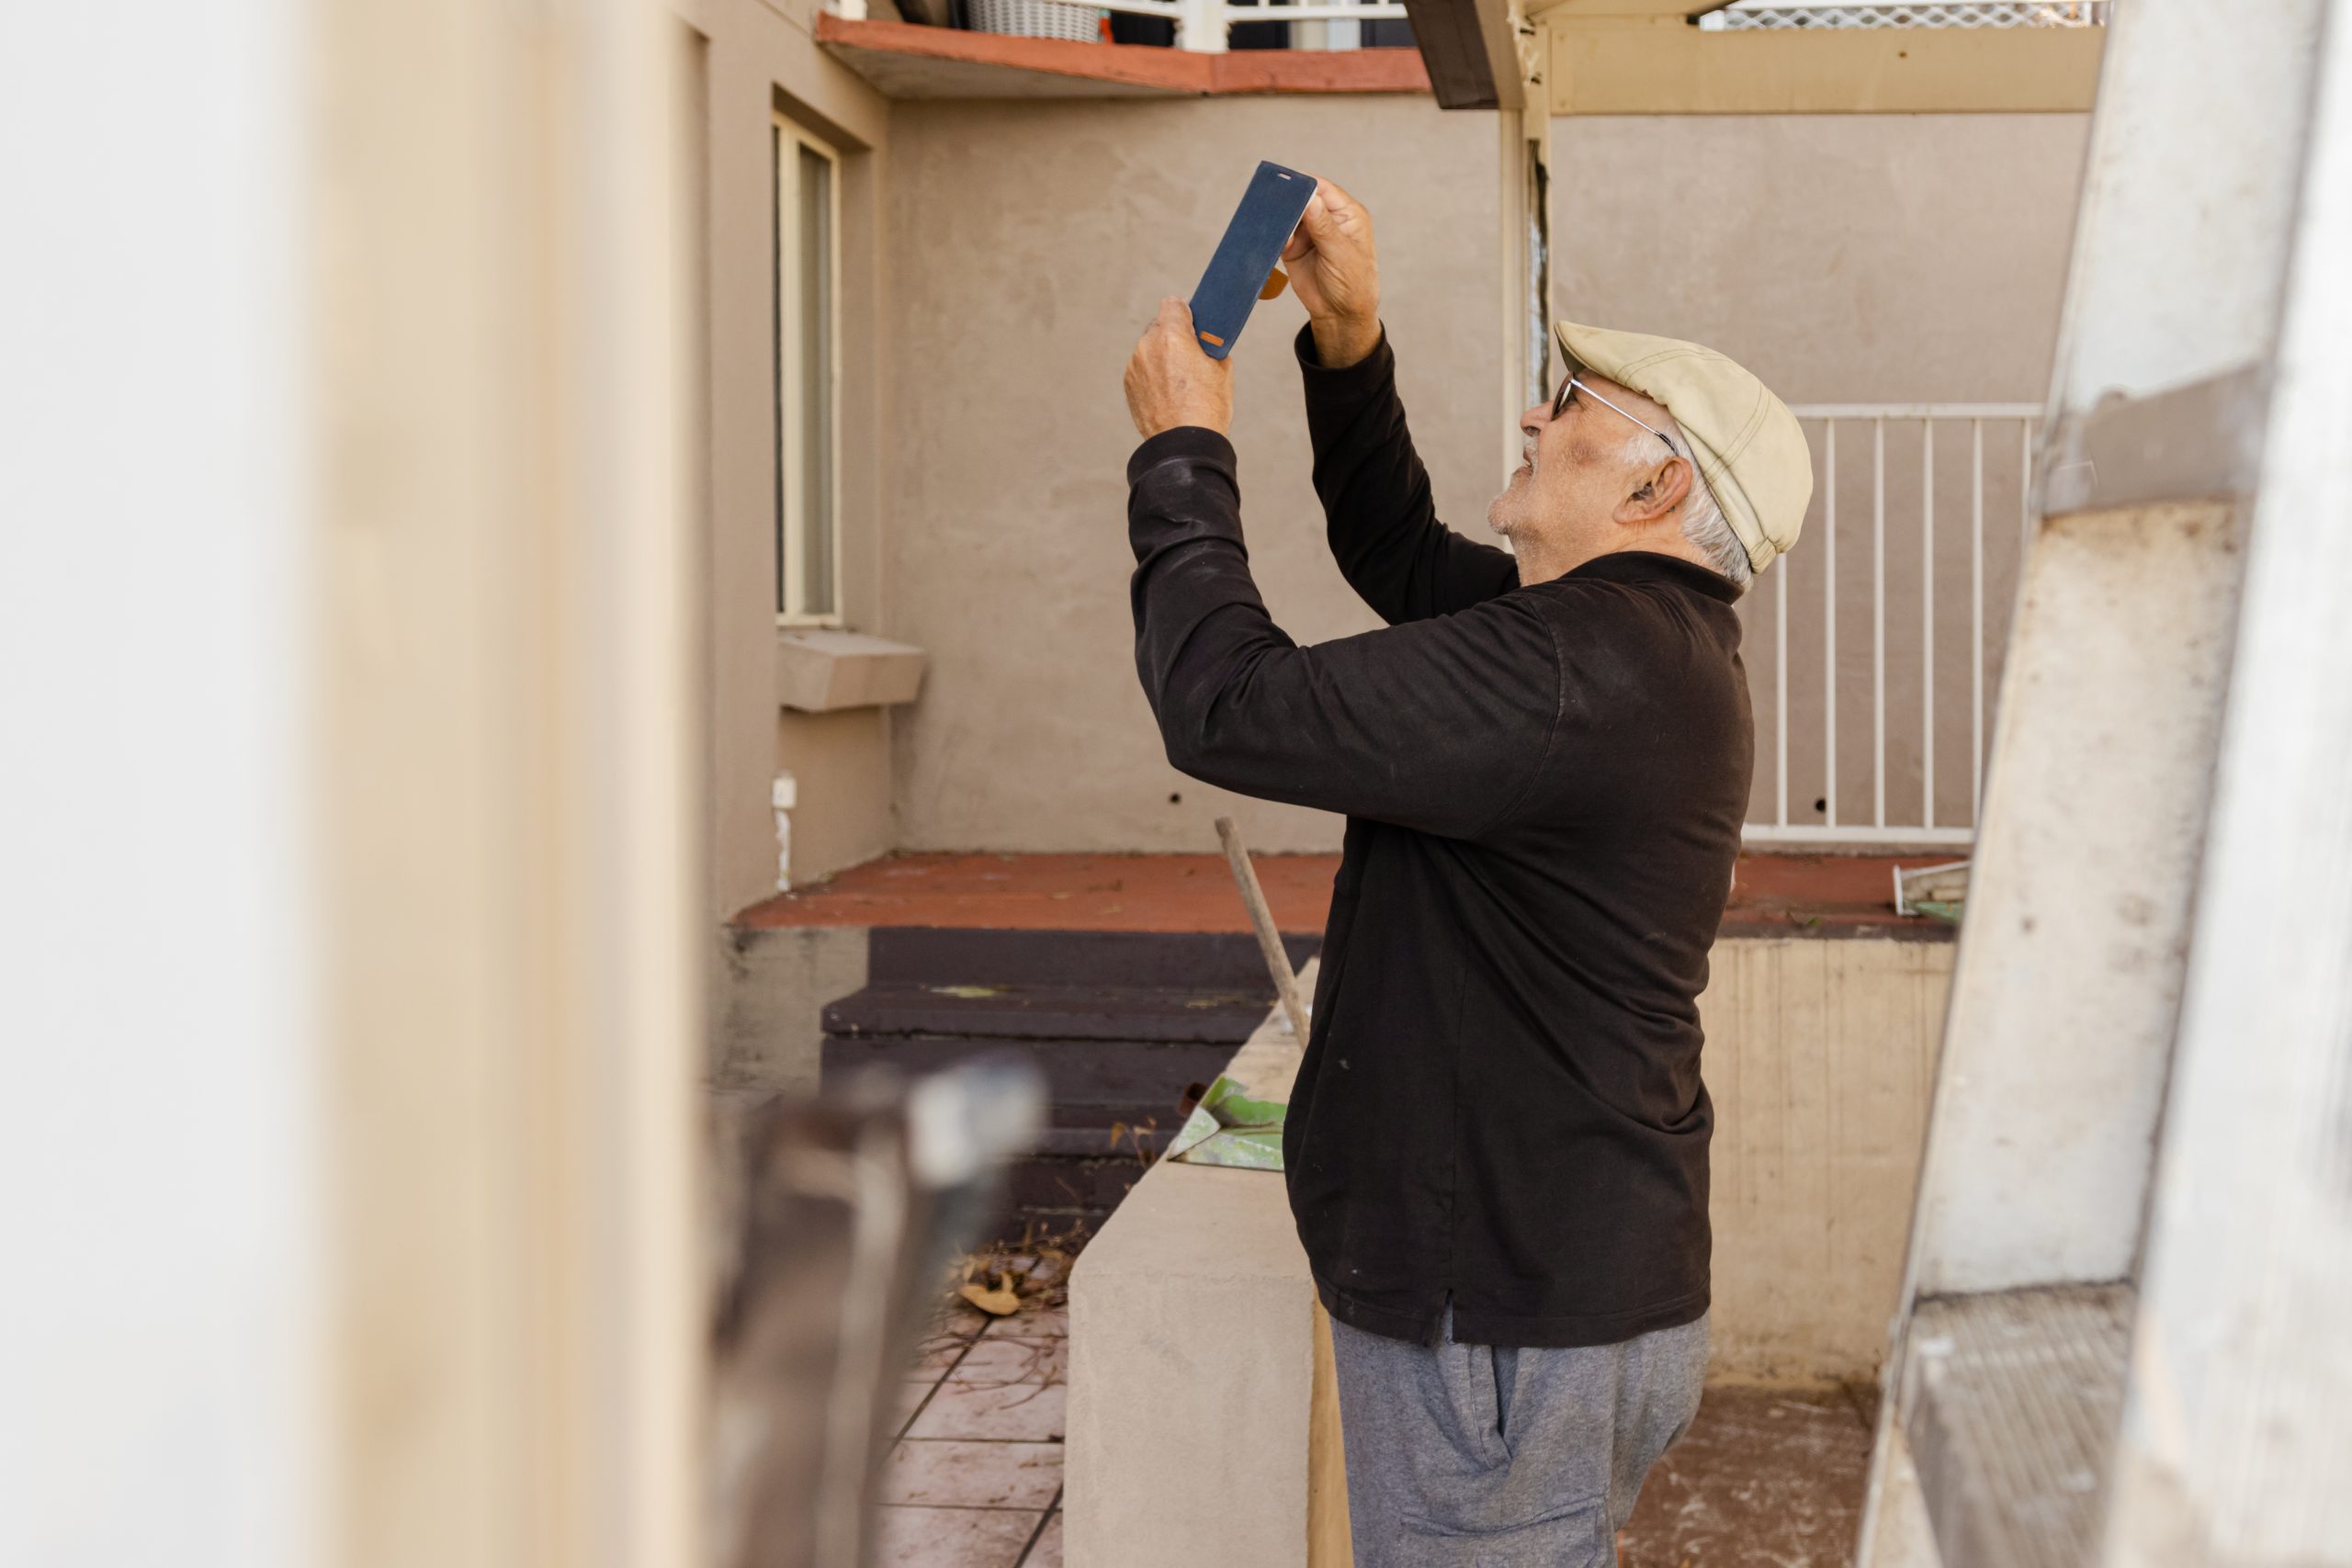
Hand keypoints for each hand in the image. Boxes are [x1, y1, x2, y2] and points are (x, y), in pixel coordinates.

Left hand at [1124, 297, 1233, 438]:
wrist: (1185, 444)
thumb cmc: (1207, 407)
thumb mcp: (1222, 368)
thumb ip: (1208, 344)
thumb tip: (1202, 340)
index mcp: (1172, 336)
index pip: (1173, 304)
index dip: (1185, 312)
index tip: (1193, 323)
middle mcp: (1148, 346)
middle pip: (1159, 327)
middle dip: (1173, 336)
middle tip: (1190, 356)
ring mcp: (1135, 367)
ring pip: (1149, 349)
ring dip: (1162, 356)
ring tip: (1179, 381)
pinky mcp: (1129, 385)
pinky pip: (1142, 369)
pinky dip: (1153, 375)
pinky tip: (1168, 393)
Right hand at [1280, 178, 1379, 368]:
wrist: (1339, 315)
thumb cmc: (1353, 284)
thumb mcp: (1340, 253)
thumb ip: (1323, 226)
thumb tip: (1309, 197)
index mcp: (1347, 214)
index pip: (1323, 190)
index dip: (1305, 185)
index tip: (1286, 184)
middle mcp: (1327, 219)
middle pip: (1303, 199)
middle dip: (1288, 200)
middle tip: (1271, 200)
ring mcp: (1309, 232)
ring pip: (1289, 216)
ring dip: (1278, 218)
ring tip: (1269, 221)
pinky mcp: (1294, 248)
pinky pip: (1280, 235)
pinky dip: (1274, 235)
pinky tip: (1272, 238)